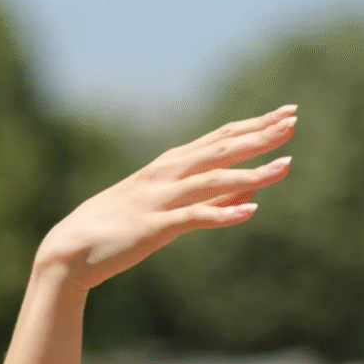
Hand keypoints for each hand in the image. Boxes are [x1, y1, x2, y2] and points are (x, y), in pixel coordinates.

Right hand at [34, 104, 297, 290]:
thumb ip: (213, 193)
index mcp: (172, 164)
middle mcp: (168, 173)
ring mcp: (161, 198)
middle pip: (222, 148)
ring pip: (215, 179)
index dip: (256, 124)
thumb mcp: (172, 203)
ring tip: (287, 166)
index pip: (222, 136)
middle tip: (293, 122)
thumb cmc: (123, 224)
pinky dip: (223, 213)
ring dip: (254, 172)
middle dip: (260, 135)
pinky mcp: (154, 227)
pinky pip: (194, 218)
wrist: (70, 250)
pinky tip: (250, 212)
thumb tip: (254, 184)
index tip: (287, 112)